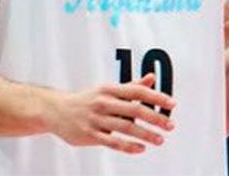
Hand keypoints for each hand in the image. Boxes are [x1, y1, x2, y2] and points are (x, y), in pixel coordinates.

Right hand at [44, 73, 175, 153]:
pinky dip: (127, 146)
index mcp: (110, 89)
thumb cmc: (88, 99)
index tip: (172, 103)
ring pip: (125, 128)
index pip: (138, 91)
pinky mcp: (90, 135)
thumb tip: (152, 78)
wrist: (56, 110)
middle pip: (134, 110)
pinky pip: (112, 142)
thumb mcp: (108, 89)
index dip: (156, 97)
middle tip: (170, 125)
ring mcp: (96, 120)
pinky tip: (140, 148)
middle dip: (155, 118)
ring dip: (145, 134)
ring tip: (160, 139)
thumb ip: (131, 86)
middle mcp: (104, 103)